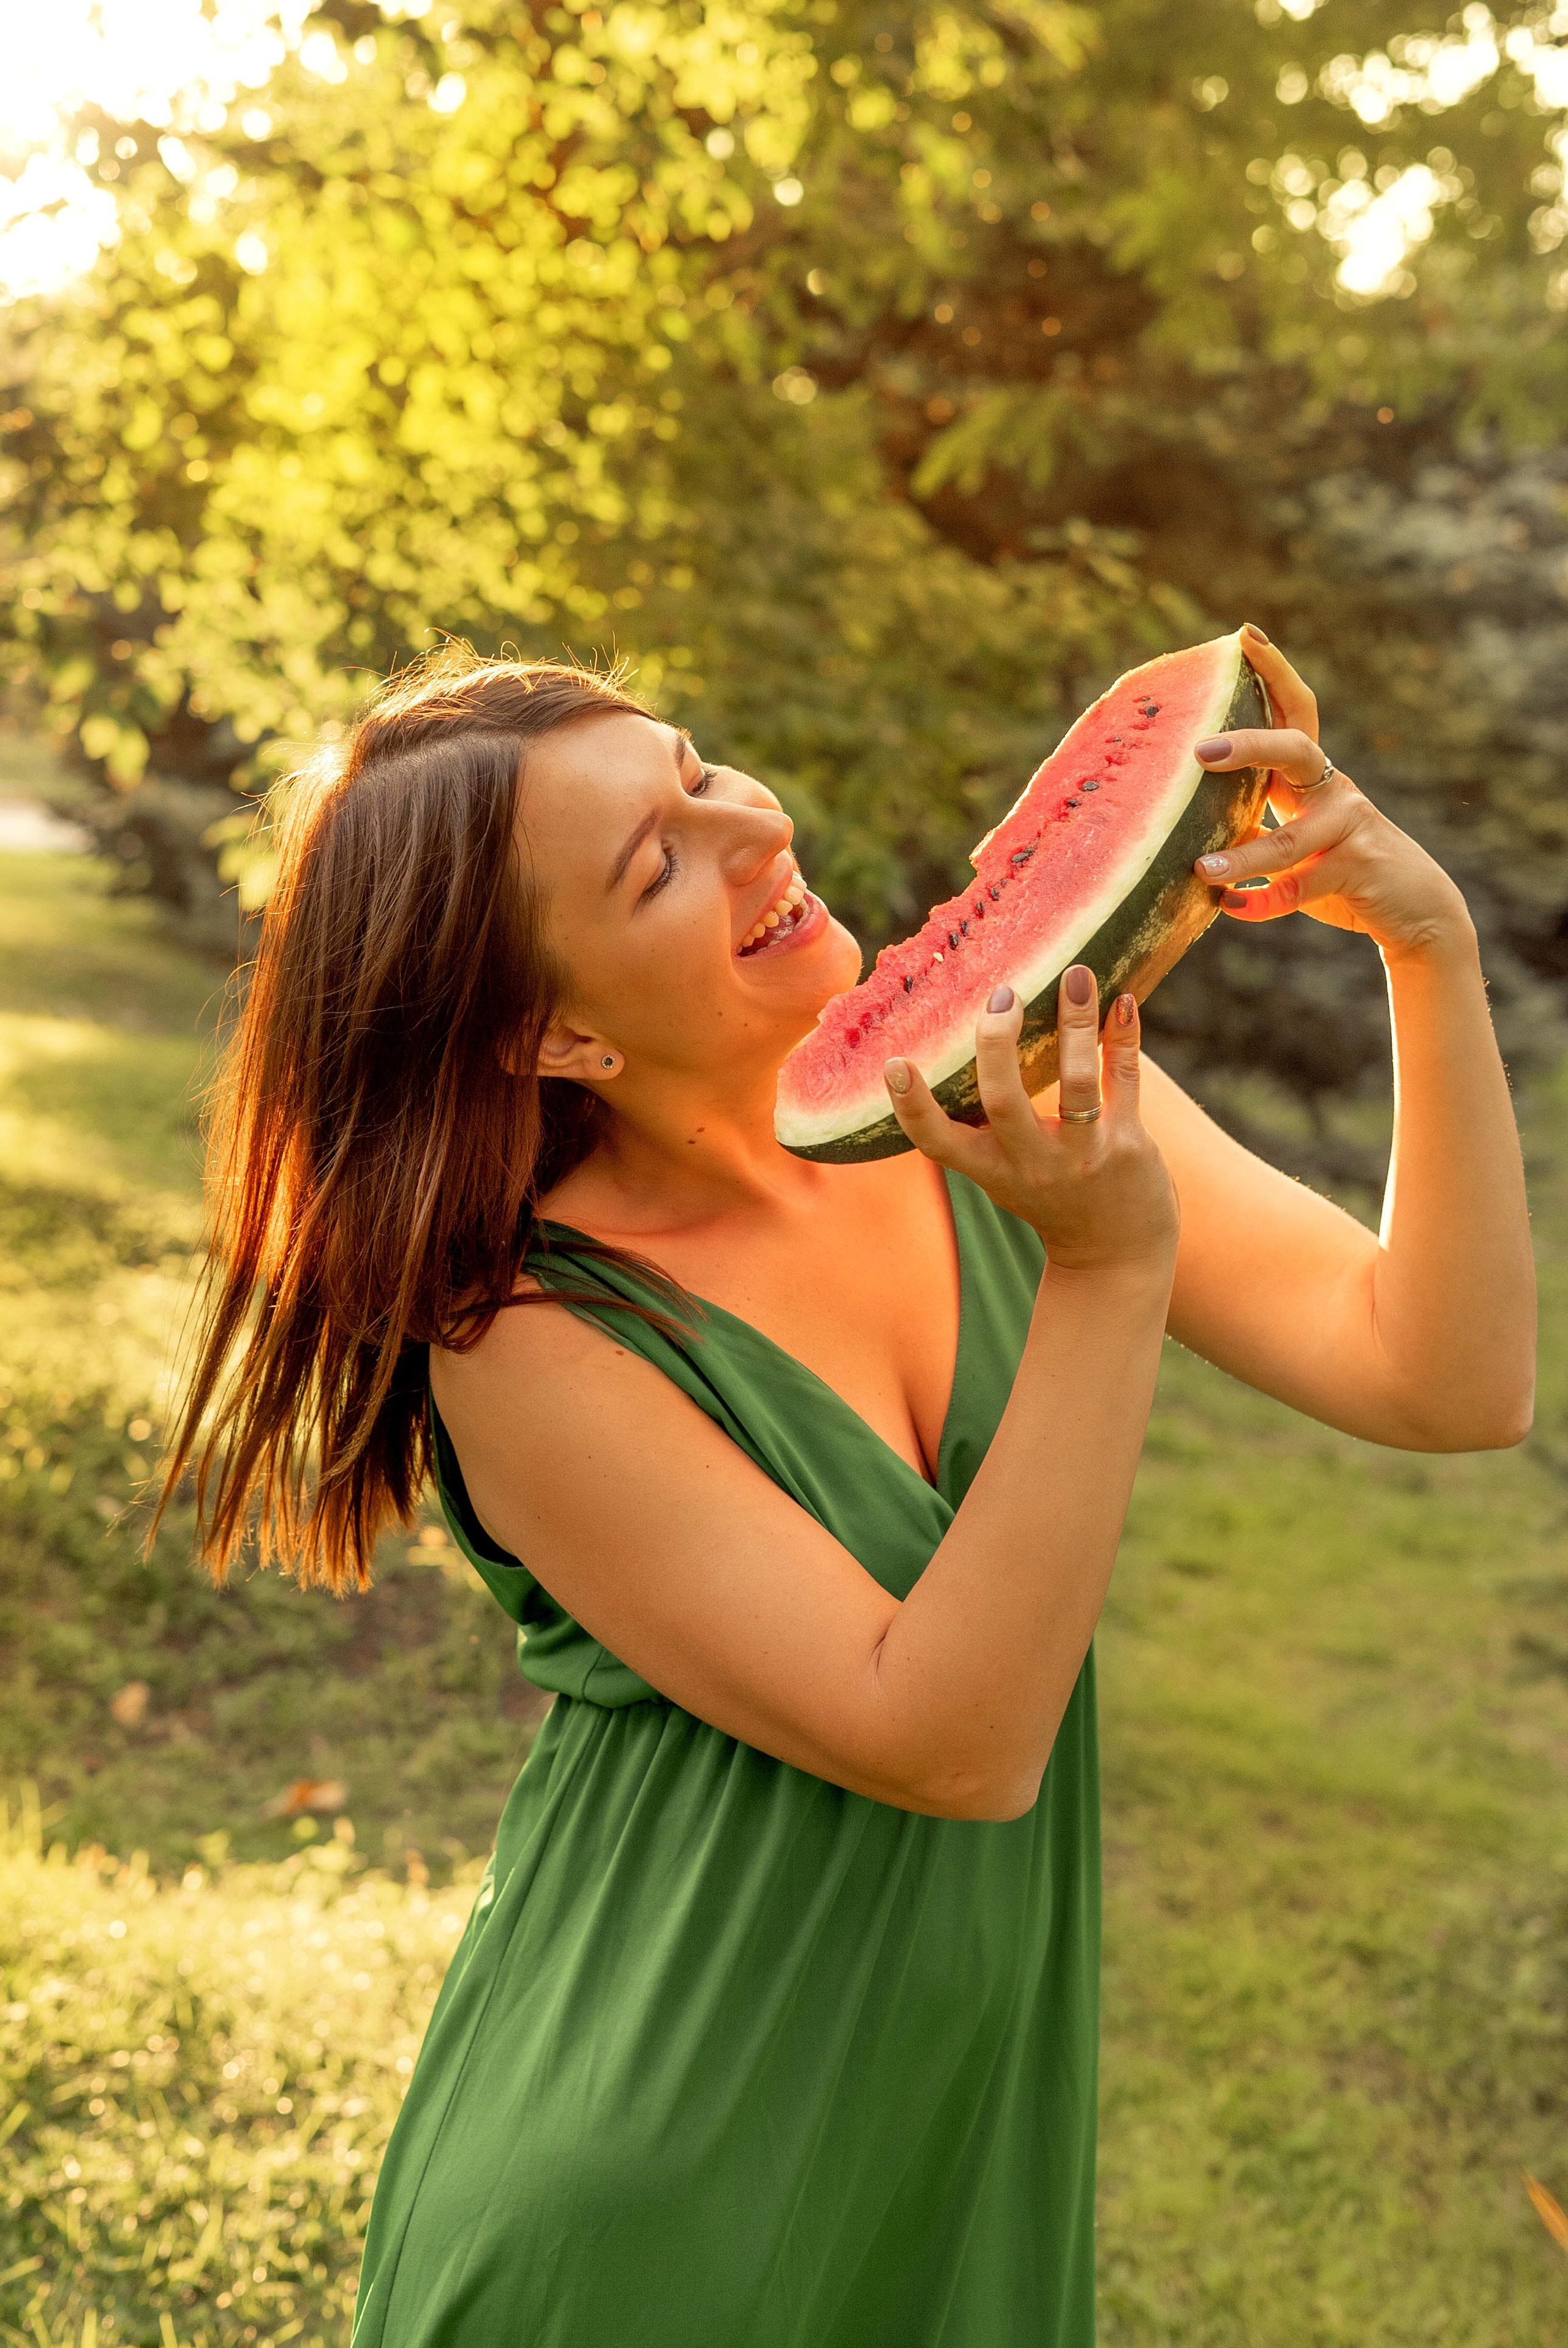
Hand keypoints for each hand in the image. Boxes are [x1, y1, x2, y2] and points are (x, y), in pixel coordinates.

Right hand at [882, 968, 1179, 1274]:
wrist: (1116, 1254)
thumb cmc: (1050, 1198)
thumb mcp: (1004, 1173)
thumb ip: (981, 1127)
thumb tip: (963, 1045)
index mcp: (992, 1169)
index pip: (938, 1142)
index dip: (912, 1106)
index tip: (894, 1063)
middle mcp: (1033, 1164)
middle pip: (1003, 1100)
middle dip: (997, 1042)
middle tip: (1002, 994)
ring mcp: (1083, 1154)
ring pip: (1077, 1083)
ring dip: (1076, 1023)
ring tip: (1075, 974)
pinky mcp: (1128, 1143)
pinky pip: (1125, 1080)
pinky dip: (1124, 1036)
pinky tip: (1123, 1001)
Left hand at [1189, 627, 1473, 962]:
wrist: (1416, 911)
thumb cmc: (1342, 874)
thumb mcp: (1298, 844)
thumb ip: (1256, 828)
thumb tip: (1188, 828)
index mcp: (1315, 778)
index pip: (1296, 712)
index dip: (1273, 672)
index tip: (1244, 636)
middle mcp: (1334, 792)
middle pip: (1295, 749)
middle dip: (1249, 744)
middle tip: (1201, 751)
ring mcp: (1350, 828)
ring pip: (1288, 838)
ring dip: (1243, 856)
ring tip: (1201, 869)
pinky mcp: (1359, 868)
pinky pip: (1299, 887)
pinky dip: (1262, 901)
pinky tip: (1230, 907)